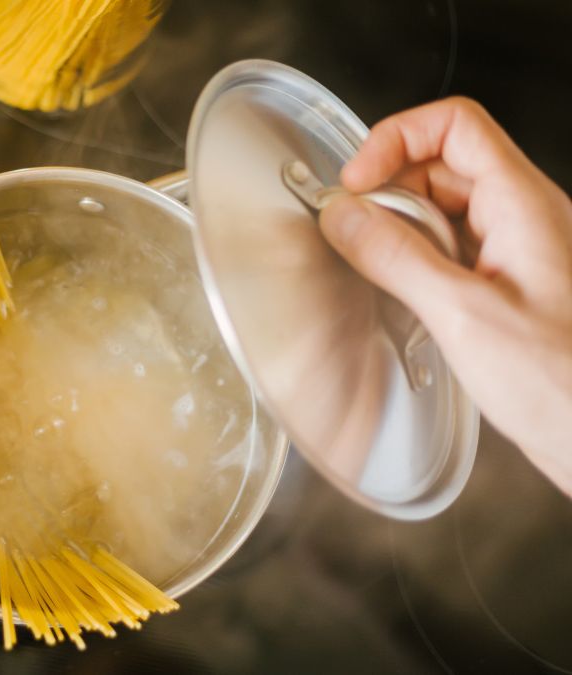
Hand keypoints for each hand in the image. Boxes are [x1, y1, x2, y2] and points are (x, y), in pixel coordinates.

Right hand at [319, 97, 571, 494]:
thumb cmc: (563, 385)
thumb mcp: (463, 316)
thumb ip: (397, 258)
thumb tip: (343, 215)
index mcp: (525, 206)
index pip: (455, 125)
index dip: (396, 140)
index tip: (355, 185)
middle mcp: (527, 219)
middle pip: (444, 165)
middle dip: (390, 192)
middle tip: (356, 234)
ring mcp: (520, 252)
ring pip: (447, 209)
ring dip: (403, 230)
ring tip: (381, 272)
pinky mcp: (511, 287)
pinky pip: (455, 250)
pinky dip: (420, 263)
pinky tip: (409, 299)